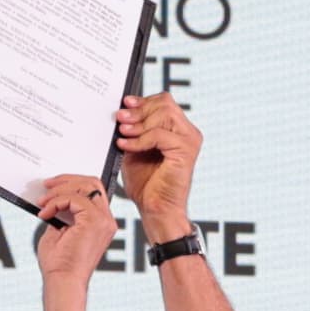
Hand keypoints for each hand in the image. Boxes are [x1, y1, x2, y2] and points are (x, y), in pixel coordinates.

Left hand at [34, 174, 114, 281]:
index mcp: (101, 223)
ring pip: (85, 186)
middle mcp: (106, 221)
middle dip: (67, 179)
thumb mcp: (58, 231)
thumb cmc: (59, 264)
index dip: (73, 183)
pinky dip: (56, 202)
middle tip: (46, 186)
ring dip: (59, 191)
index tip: (51, 187)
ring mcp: (103, 221)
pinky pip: (74, 198)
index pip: (93, 191)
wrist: (62, 281)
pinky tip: (45, 214)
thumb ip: (62, 214)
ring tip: (42, 203)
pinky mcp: (94, 221)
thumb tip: (52, 197)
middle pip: (92, 183)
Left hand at [115, 93, 199, 235]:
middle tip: (120, 118)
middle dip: (139, 110)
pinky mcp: (186, 151)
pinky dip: (139, 139)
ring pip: (164, 113)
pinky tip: (126, 145)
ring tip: (123, 133)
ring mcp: (189, 141)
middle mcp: (188, 133)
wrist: (156, 209)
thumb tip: (122, 113)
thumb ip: (133, 131)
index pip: (164, 102)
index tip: (125, 103)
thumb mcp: (135, 150)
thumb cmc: (147, 184)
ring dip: (139, 123)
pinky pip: (159, 134)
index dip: (144, 100)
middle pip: (165, 103)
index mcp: (179, 130)